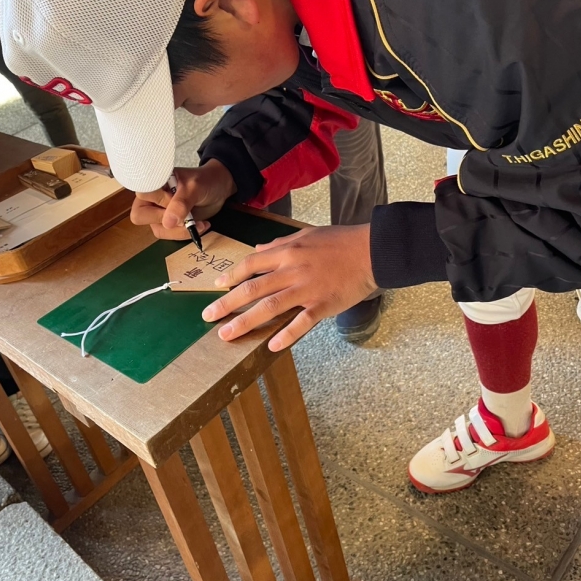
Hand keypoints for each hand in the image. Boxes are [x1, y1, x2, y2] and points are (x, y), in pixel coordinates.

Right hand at [130, 159, 236, 239]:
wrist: (219, 189)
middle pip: (140, 216)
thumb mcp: (195, 188)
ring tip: (198, 222)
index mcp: (154, 182)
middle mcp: (151, 198)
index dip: (158, 200)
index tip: (174, 198)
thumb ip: (181, 203)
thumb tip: (167, 223)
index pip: (141, 194)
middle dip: (165, 219)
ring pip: (158, 230)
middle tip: (184, 215)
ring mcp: (159, 213)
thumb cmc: (205, 181)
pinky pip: (169, 235)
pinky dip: (185, 233)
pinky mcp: (169, 224)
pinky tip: (200, 224)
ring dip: (179, 230)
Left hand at [202, 224, 376, 351]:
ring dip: (245, 322)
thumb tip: (259, 249)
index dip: (231, 276)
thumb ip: (281, 243)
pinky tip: (271, 345)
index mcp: (287, 251)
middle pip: (252, 288)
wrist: (372, 250)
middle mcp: (292, 270)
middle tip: (208, 316)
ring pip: (269, 307)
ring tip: (227, 334)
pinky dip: (286, 334)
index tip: (217, 287)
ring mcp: (307, 288)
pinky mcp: (323, 304)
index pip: (252, 264)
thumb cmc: (340, 241)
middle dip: (227, 303)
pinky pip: (301, 322)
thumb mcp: (307, 235)